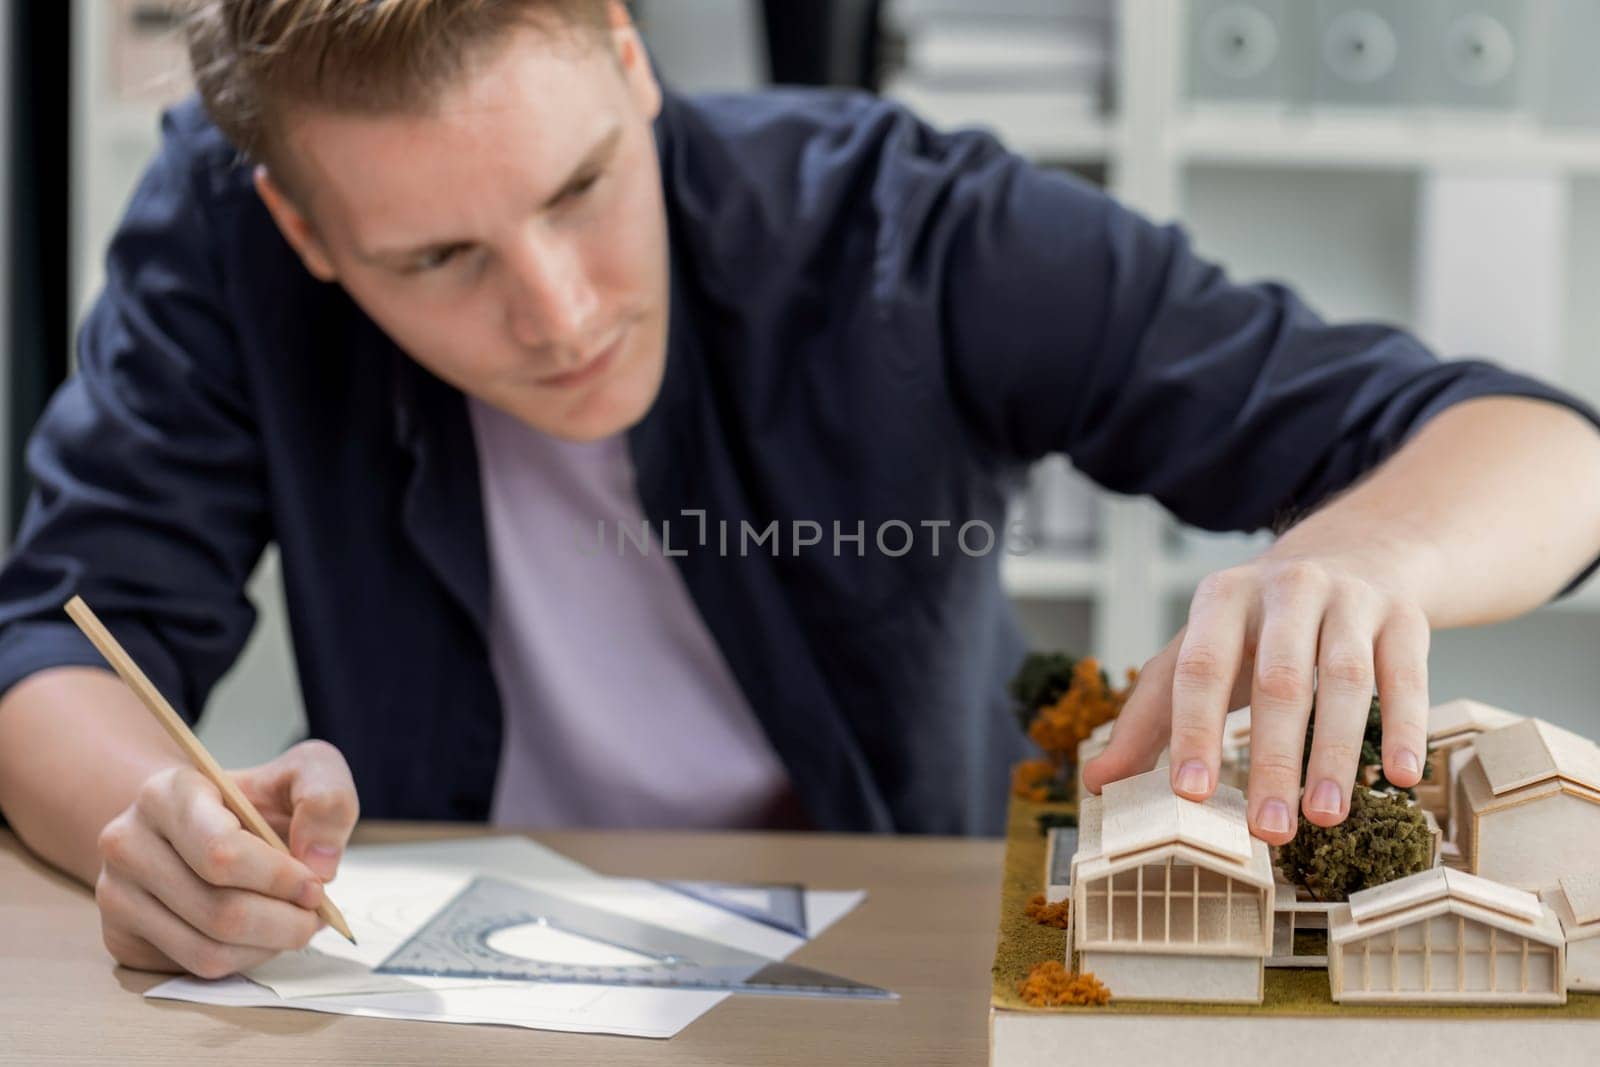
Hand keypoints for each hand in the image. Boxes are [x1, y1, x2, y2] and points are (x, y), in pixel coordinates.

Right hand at [95, 739, 358, 977]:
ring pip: (208, 950)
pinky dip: (244, 959)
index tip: (316, 886)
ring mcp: (115, 893)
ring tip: (295, 923)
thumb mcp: (306, 772)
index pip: (222, 854)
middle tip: (316, 914)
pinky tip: (261, 933)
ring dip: (269, 946)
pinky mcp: (121, 937)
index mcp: (167, 792)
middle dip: (285, 922)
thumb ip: (326, 800)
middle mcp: (126, 842)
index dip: (279, 879)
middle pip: (219, 911)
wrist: (206, 821)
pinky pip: (195, 968)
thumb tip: (319, 865)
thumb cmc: (258, 799)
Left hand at [1081, 551, 1430, 843]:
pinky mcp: (1406, 618)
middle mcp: (1287, 590)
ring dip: (1336, 754)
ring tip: (1324, 816)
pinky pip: (1407, 677)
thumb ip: (1150, 716)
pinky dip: (1405, 728)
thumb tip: (1096, 782)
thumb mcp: (1200, 650)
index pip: (1201, 668)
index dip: (1195, 731)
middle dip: (1272, 759)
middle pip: (1279, 681)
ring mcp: (1350, 601)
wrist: (1355, 553)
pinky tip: (1401, 778)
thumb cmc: (1261, 624)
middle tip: (1267, 830)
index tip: (1191, 794)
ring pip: (1345, 681)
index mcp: (1222, 598)